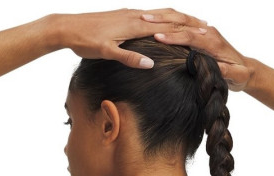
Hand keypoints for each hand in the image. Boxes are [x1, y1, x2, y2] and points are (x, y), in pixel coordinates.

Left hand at [57, 8, 207, 68]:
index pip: (166, 24)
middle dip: (187, 20)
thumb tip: (150, 64)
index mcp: (134, 24)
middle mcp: (133, 16)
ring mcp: (128, 15)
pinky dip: (161, 19)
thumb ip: (129, 57)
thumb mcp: (107, 52)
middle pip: (167, 15)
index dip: (185, 29)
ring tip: (191, 24)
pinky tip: (164, 24)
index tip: (203, 33)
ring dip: (176, 18)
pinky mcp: (122, 17)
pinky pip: (148, 16)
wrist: (67, 27)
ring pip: (158, 13)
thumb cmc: (85, 41)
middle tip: (206, 26)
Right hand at [140, 9, 251, 90]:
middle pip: (181, 24)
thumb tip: (217, 68)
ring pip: (179, 22)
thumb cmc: (241, 74)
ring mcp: (203, 33)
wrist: (246, 69)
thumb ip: (228, 71)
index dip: (174, 37)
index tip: (158, 37)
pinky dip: (166, 24)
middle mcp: (207, 33)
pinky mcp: (199, 36)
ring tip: (143, 17)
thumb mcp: (238, 76)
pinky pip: (181, 27)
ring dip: (161, 19)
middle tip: (143, 19)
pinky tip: (153, 24)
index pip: (190, 36)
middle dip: (162, 22)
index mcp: (214, 41)